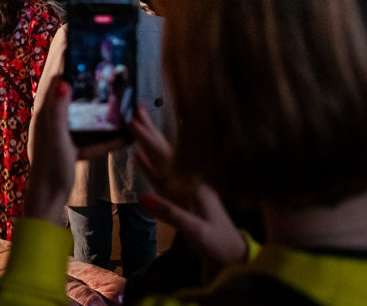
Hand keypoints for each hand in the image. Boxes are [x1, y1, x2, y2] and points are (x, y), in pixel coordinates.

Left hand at [24, 80, 122, 223]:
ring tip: (121, 106)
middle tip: (111, 81)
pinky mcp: (72, 151)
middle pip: (73, 102)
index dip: (70, 73)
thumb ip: (58, 110)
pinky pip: (91, 141)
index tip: (88, 61)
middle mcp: (53, 124)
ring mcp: (63, 138)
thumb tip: (62, 81)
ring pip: (84, 121)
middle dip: (90, 92)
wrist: (49, 199)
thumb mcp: (56, 136)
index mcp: (45, 117)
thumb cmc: (51, 167)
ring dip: (101, 115)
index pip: (56, 87)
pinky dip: (105, 139)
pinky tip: (126, 137)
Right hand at [131, 108, 246, 273]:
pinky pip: (160, 177)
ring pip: (161, 161)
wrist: (233, 258)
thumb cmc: (219, 245)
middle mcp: (188, 181)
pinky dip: (149, 165)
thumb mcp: (196, 230)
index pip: (166, 156)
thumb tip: (141, 197)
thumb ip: (169, 213)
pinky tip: (139, 156)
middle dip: (149, 130)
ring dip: (148, 143)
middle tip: (134, 108)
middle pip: (164, 151)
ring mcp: (183, 189)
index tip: (134, 119)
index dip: (149, 138)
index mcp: (194, 185)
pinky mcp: (179, 199)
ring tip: (135, 125)